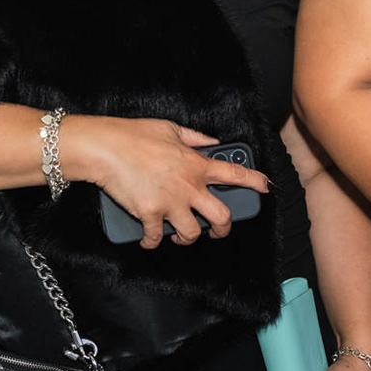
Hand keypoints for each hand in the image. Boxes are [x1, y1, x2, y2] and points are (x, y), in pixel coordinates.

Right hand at [65, 116, 270, 249]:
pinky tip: (150, 239)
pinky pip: (156, 238)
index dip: (255, 183)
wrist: (104, 148)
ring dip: (187, 237)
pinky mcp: (149, 215)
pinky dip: (152, 242)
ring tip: (180, 235)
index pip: (236, 175)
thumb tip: (212, 143)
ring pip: (192, 233)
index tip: (266, 188)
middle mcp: (189, 187)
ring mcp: (170, 203)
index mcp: (197, 165)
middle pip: (221, 217)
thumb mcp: (171, 129)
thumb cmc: (134, 135)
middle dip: (223, 229)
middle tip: (217, 230)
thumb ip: (196, 138)